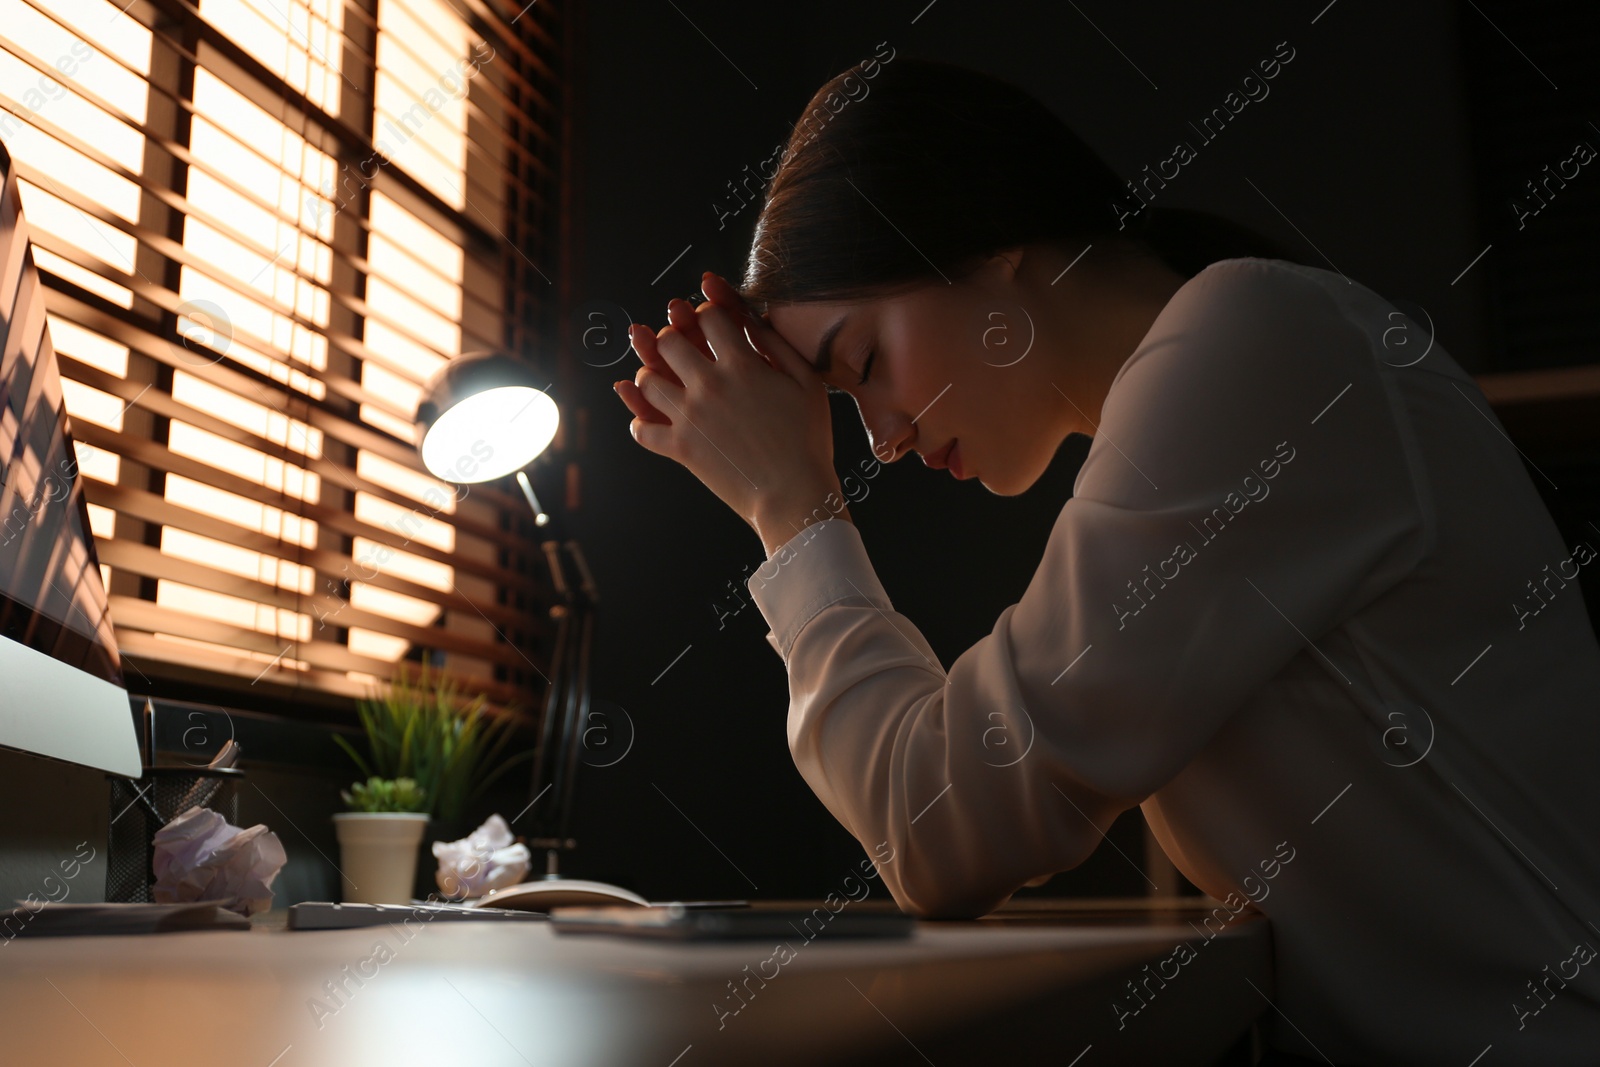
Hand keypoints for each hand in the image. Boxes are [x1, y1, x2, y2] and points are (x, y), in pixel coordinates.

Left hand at [613, 272, 843, 538]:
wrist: (794, 495)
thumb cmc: (808, 441)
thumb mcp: (807, 382)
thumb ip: (777, 344)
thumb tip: (750, 319)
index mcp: (742, 365)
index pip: (708, 316)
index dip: (708, 313)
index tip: (711, 325)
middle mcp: (709, 385)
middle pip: (667, 340)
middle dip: (674, 338)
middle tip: (683, 350)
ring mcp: (689, 417)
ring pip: (646, 379)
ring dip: (653, 375)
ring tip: (666, 382)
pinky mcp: (679, 448)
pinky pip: (640, 428)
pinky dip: (641, 422)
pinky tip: (653, 419)